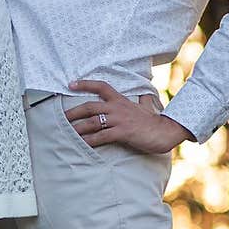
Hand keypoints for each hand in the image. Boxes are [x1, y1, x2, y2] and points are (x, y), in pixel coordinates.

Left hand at [65, 80, 191, 153]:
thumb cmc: (154, 121)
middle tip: (62, 118)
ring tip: (67, 133)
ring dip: (78, 128)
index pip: (101, 86)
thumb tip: (144, 95)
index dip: (85, 84)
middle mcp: (117, 108)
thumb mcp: (146, 106)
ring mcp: (119, 120)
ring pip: (92, 122)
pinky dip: (89, 141)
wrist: (165, 131)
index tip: (71, 84)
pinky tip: (82, 144)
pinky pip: (101, 136)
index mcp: (120, 100)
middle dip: (74, 112)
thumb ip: (142, 100)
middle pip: (90, 107)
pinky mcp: (122, 133)